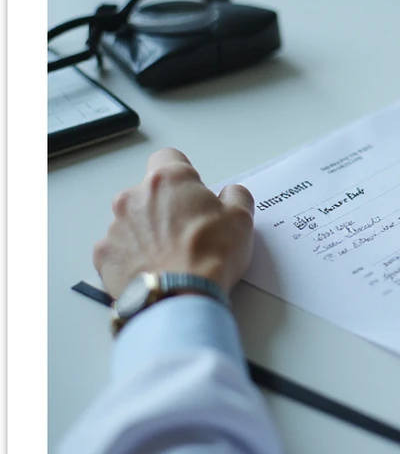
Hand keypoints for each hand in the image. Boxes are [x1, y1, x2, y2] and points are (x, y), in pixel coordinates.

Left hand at [92, 148, 255, 300]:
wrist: (179, 296)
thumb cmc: (209, 255)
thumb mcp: (242, 218)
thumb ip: (236, 196)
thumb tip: (230, 195)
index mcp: (168, 180)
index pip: (169, 158)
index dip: (183, 175)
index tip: (193, 192)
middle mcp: (135, 196)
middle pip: (148, 191)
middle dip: (165, 206)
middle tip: (188, 230)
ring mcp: (115, 226)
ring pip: (132, 221)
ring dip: (147, 232)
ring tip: (171, 256)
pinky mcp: (104, 255)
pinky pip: (118, 249)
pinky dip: (132, 257)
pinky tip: (153, 270)